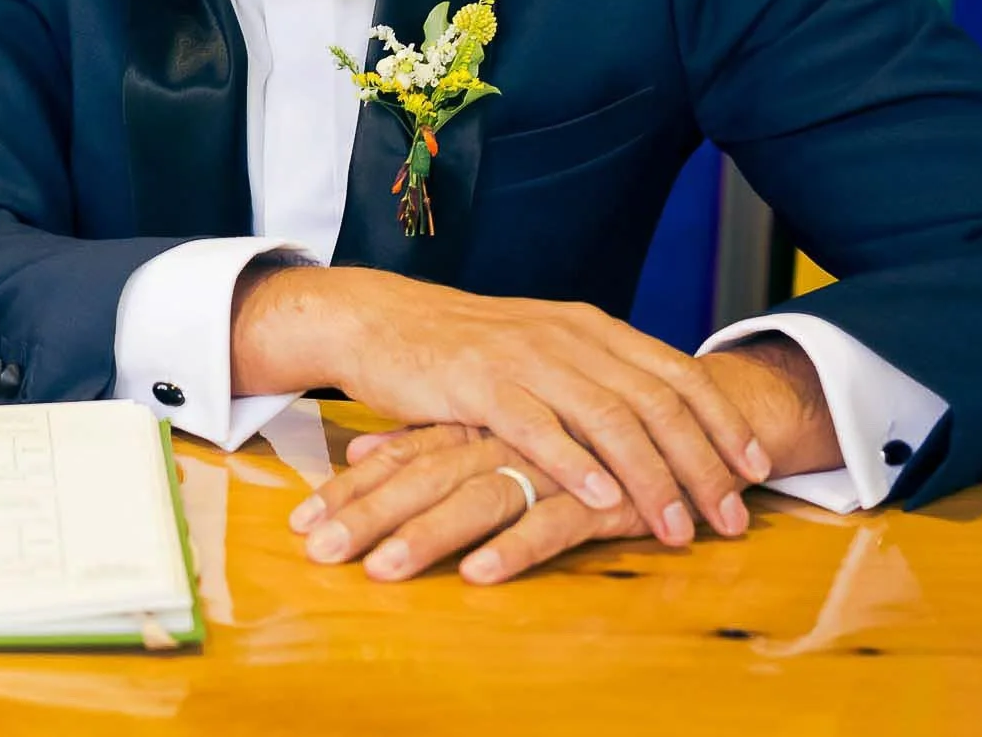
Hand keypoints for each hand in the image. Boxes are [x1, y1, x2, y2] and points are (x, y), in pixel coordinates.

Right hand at [234, 266, 770, 546]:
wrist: (377, 319)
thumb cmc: (462, 345)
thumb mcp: (541, 348)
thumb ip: (596, 375)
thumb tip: (659, 418)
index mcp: (589, 327)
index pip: (676, 372)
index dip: (722, 421)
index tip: (757, 469)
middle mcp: (566, 336)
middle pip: (656, 401)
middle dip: (702, 463)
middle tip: (730, 517)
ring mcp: (523, 358)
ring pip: (607, 417)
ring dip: (651, 476)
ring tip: (677, 526)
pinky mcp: (476, 384)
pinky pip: (536, 426)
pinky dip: (573, 463)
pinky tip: (600, 497)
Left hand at [288, 423, 675, 582]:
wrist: (683, 409)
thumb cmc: (575, 430)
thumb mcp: (494, 428)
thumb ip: (431, 438)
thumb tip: (359, 454)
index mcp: (476, 422)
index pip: (399, 458)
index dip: (350, 493)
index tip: (299, 528)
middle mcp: (505, 437)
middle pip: (423, 478)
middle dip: (367, 518)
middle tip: (318, 554)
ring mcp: (551, 463)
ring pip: (477, 498)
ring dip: (426, 536)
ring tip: (382, 571)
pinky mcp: (601, 493)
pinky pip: (552, 523)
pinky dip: (514, 547)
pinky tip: (478, 573)